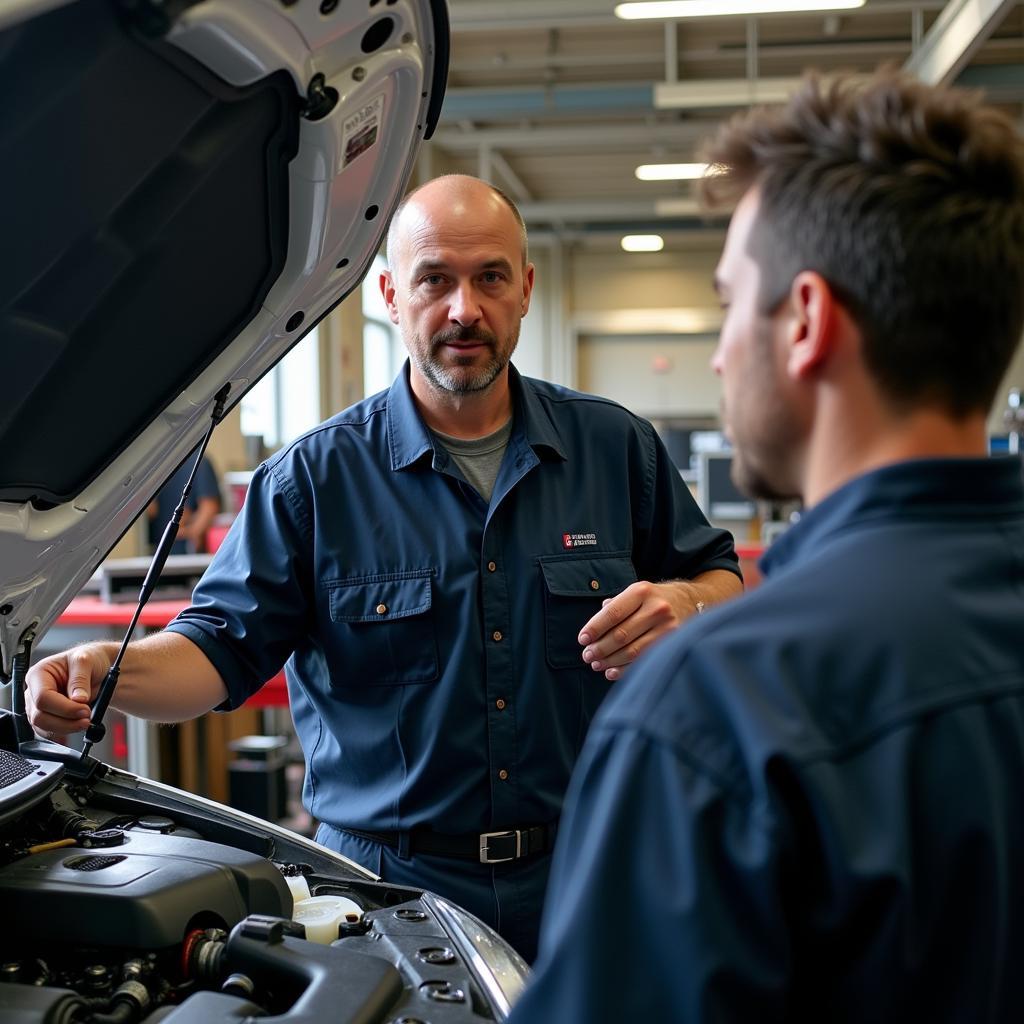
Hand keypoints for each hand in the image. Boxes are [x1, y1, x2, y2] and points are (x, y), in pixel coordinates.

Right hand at [25, 645, 112, 743]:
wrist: (100, 669)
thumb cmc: (90, 660)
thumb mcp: (86, 660)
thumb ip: (80, 679)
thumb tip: (78, 699)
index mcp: (39, 673)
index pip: (43, 697)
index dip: (64, 707)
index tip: (85, 709)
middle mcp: (35, 691)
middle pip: (40, 716)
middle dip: (66, 721)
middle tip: (87, 719)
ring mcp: (38, 706)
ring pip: (43, 727)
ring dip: (67, 728)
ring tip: (86, 722)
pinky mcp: (47, 717)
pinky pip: (49, 732)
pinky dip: (65, 731)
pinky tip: (79, 725)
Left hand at [577, 580, 699, 681]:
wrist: (688, 601)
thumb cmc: (652, 599)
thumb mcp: (634, 594)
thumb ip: (614, 607)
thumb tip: (592, 631)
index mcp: (641, 592)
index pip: (613, 613)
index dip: (595, 628)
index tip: (582, 639)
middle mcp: (656, 608)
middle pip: (621, 635)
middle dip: (600, 648)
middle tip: (587, 655)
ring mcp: (668, 627)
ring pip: (632, 651)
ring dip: (610, 661)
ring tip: (596, 664)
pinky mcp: (674, 643)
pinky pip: (644, 661)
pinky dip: (625, 670)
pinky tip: (612, 672)